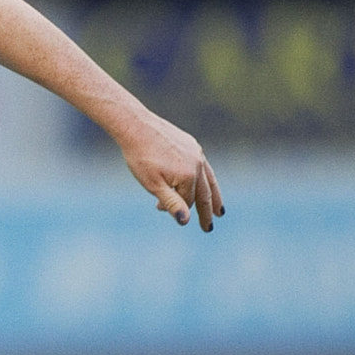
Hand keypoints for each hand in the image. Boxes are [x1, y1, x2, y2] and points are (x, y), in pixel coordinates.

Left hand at [117, 110, 223, 230]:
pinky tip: (203, 181)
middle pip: (205, 193)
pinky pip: (202, 165)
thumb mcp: (153, 185)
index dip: (173, 208)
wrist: (135, 126)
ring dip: (213, 195)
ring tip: (219, 210)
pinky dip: (204, 177)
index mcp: (189, 176)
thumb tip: (185, 221)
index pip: (187, 201)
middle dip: (207, 212)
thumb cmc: (140, 158)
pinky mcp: (192, 144)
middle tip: (209, 228)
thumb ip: (171, 203)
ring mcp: (197, 153)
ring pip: (208, 179)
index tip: (157, 208)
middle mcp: (198, 164)